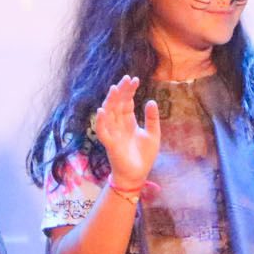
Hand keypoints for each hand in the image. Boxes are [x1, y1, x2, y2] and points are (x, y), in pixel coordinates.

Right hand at [91, 76, 159, 190]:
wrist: (138, 174)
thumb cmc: (144, 155)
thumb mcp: (153, 134)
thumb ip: (152, 119)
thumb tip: (151, 101)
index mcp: (128, 121)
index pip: (127, 101)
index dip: (129, 91)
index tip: (134, 79)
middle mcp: (118, 124)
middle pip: (117, 104)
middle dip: (121, 91)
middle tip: (126, 79)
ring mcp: (113, 133)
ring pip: (108, 113)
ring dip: (110, 101)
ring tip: (114, 89)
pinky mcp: (110, 144)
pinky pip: (102, 131)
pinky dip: (101, 121)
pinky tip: (102, 110)